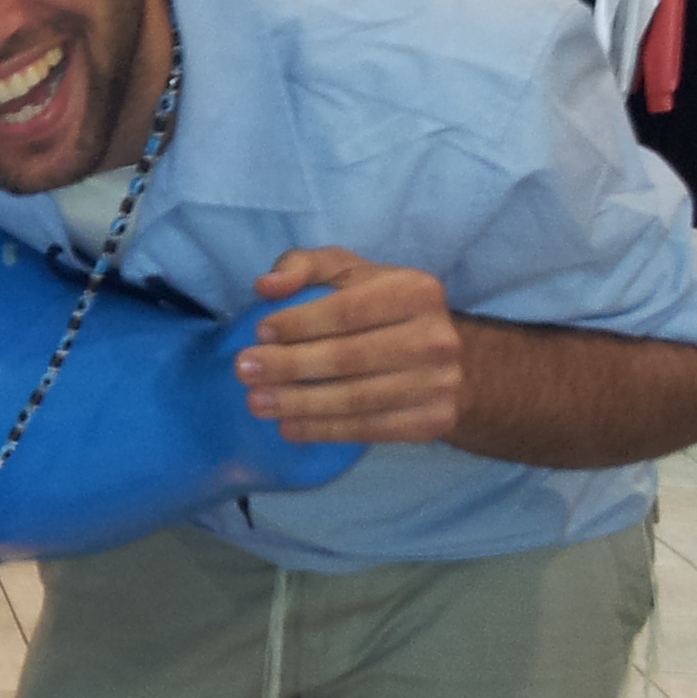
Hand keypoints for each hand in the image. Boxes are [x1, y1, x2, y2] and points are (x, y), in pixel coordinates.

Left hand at [236, 246, 465, 444]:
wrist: (451, 360)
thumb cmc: (383, 309)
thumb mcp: (349, 273)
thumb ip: (305, 267)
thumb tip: (267, 286)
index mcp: (416, 291)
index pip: (347, 310)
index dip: (299, 323)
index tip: (260, 333)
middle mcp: (436, 337)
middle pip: (349, 358)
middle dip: (289, 366)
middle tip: (244, 371)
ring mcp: (440, 383)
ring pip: (356, 399)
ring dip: (299, 403)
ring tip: (257, 402)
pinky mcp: (434, 420)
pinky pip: (370, 429)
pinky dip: (324, 430)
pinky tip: (288, 426)